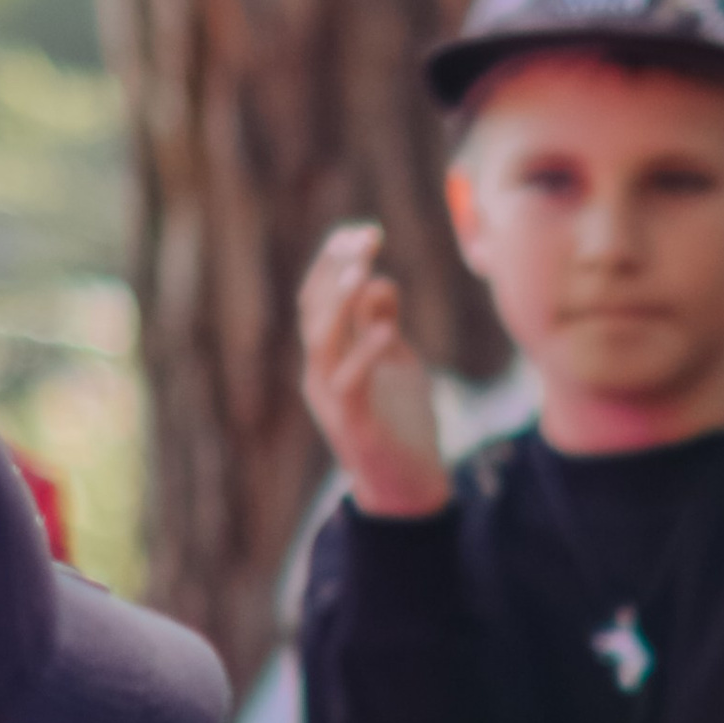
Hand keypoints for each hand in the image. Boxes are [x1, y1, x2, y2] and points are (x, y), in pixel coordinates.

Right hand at [298, 223, 450, 518]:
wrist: (410, 491)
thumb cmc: (402, 425)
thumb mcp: (397, 363)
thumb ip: (382, 324)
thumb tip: (380, 279)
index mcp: (328, 354)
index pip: (319, 294)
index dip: (335, 258)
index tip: (365, 231)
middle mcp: (319, 371)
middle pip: (313, 306)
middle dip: (336, 266)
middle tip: (367, 235)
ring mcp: (329, 398)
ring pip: (320, 339)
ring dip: (340, 300)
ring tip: (363, 267)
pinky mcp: (351, 423)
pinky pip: (349, 379)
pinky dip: (365, 350)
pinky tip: (386, 327)